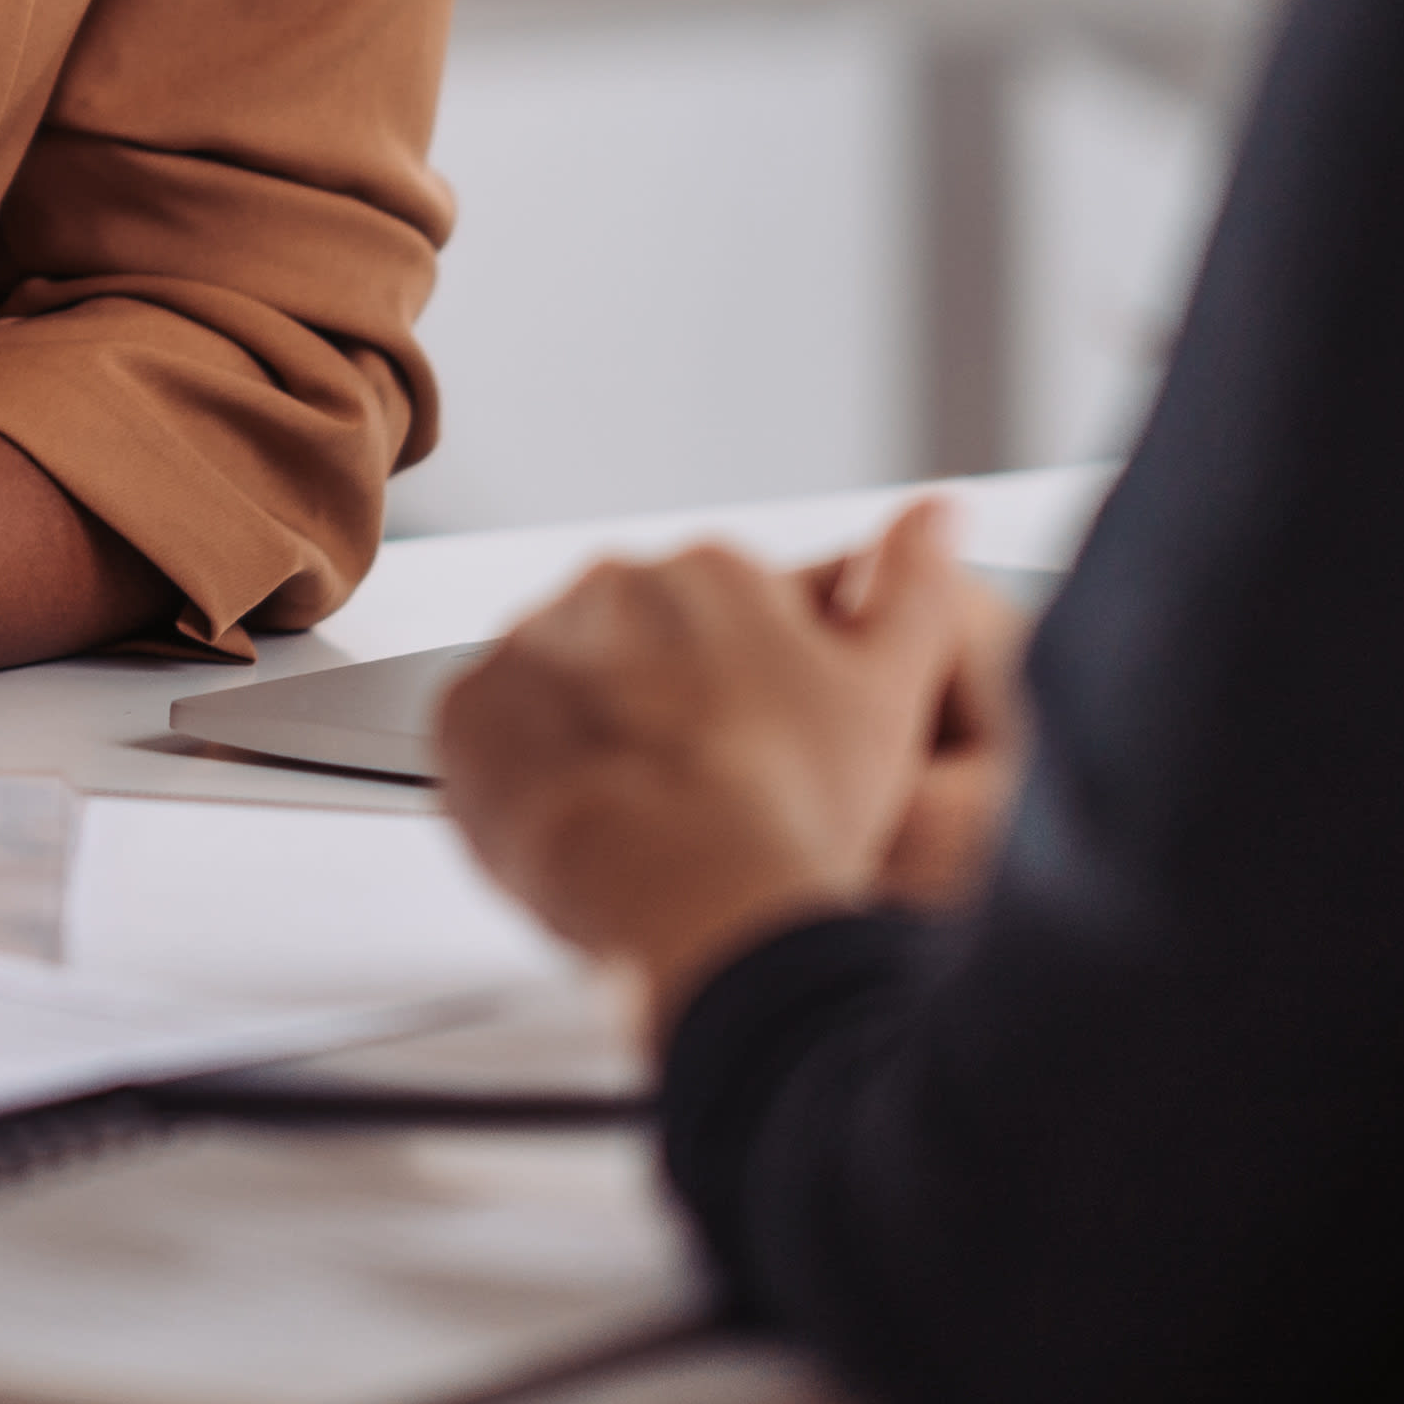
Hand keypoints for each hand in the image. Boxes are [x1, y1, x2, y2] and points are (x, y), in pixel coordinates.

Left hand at [433, 496, 993, 1031]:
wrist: (695, 893)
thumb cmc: (796, 803)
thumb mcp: (886, 687)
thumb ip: (914, 585)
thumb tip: (940, 509)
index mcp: (710, 568)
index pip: (711, 624)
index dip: (733, 703)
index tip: (748, 759)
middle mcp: (609, 583)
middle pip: (629, 652)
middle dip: (656, 713)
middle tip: (696, 799)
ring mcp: (528, 642)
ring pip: (559, 694)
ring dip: (588, 742)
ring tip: (640, 822)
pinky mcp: (464, 712)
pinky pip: (489, 740)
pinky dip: (520, 779)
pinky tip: (575, 825)